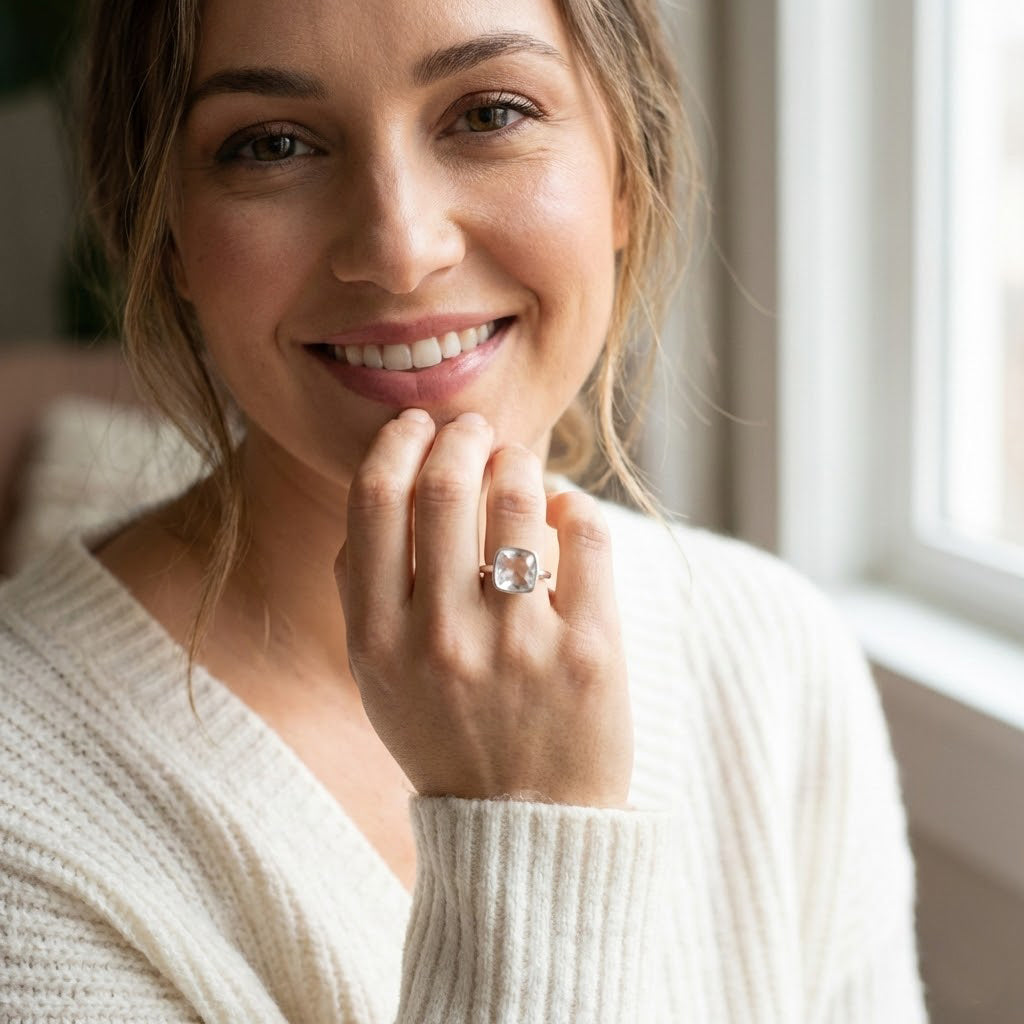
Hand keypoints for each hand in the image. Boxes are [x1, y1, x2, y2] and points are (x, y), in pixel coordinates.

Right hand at [336, 409, 633, 807]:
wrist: (523, 825)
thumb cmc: (447, 735)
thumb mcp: (376, 678)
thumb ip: (362, 589)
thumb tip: (382, 489)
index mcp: (378, 639)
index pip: (375, 499)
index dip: (398, 442)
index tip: (418, 427)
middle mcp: (443, 637)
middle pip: (448, 484)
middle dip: (463, 436)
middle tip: (476, 432)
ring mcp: (520, 644)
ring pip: (519, 495)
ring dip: (518, 461)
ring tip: (518, 466)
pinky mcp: (591, 650)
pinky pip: (585, 532)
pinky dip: (571, 503)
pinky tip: (562, 511)